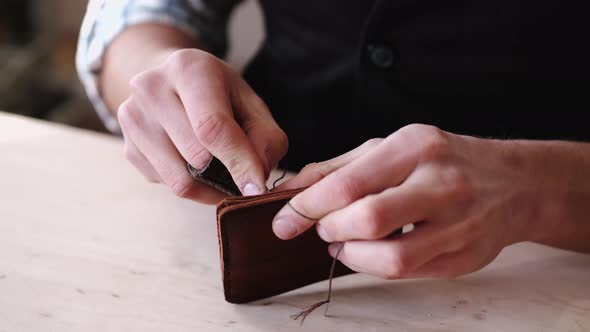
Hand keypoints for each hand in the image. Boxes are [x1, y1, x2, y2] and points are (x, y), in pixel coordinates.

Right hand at [117, 49, 287, 202]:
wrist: (172, 84)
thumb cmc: (220, 96)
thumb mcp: (252, 105)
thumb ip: (265, 140)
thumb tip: (253, 183)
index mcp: (188, 68)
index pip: (212, 126)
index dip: (239, 162)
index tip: (257, 188)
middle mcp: (151, 88)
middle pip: (196, 156)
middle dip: (227, 173)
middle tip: (243, 173)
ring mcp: (133, 118)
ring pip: (179, 180)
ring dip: (209, 186)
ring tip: (223, 173)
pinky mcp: (128, 147)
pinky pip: (167, 185)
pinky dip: (191, 186)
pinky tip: (197, 166)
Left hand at [272, 124, 542, 278]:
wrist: (512, 183)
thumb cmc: (442, 161)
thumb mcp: (392, 148)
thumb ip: (339, 168)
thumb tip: (291, 190)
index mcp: (416, 147)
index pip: (350, 182)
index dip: (308, 207)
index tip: (284, 222)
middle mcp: (441, 184)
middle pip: (369, 220)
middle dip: (331, 230)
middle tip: (324, 228)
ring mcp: (459, 225)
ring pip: (392, 259)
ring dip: (353, 256)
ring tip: (346, 242)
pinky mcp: (466, 258)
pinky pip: (410, 274)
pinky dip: (378, 267)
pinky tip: (374, 251)